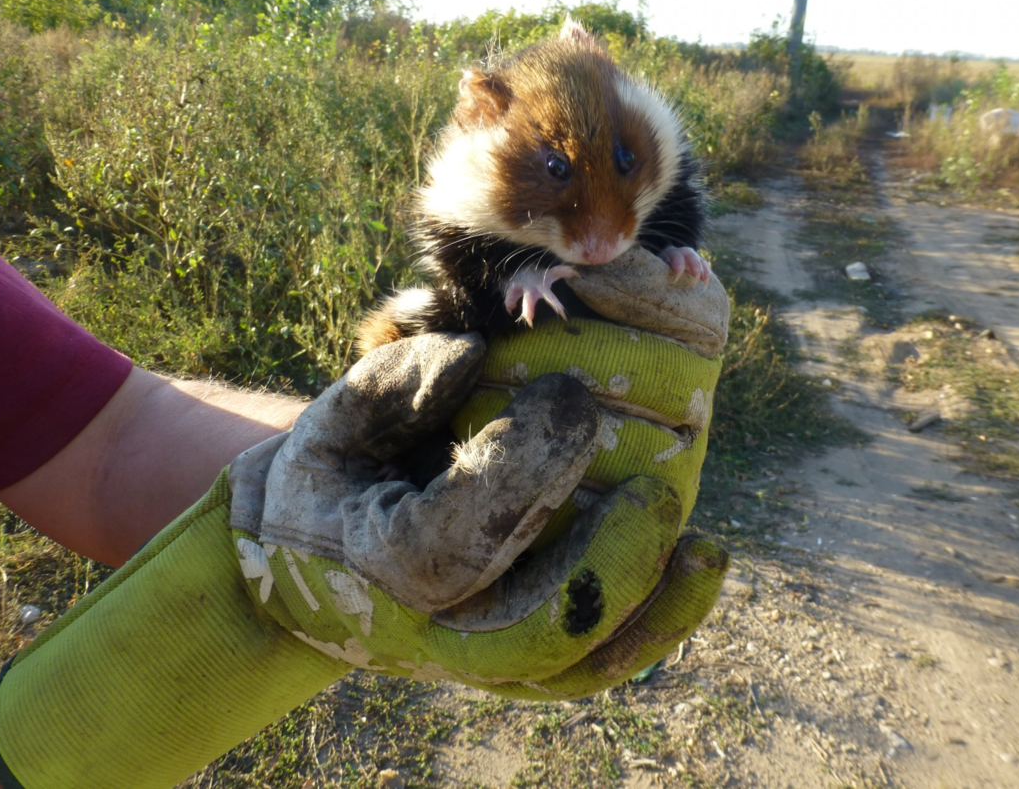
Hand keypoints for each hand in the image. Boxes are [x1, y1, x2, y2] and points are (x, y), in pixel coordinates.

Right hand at [228, 331, 727, 695]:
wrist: (313, 563)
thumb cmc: (332, 480)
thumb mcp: (331, 424)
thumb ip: (389, 387)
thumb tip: (476, 355)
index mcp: (377, 565)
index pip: (462, 533)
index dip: (525, 464)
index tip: (570, 393)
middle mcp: (435, 630)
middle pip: (541, 626)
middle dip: (610, 562)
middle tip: (657, 492)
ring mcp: (481, 656)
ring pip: (578, 661)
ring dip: (649, 608)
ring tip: (704, 552)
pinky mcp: (518, 660)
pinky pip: (592, 662)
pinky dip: (651, 627)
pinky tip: (694, 570)